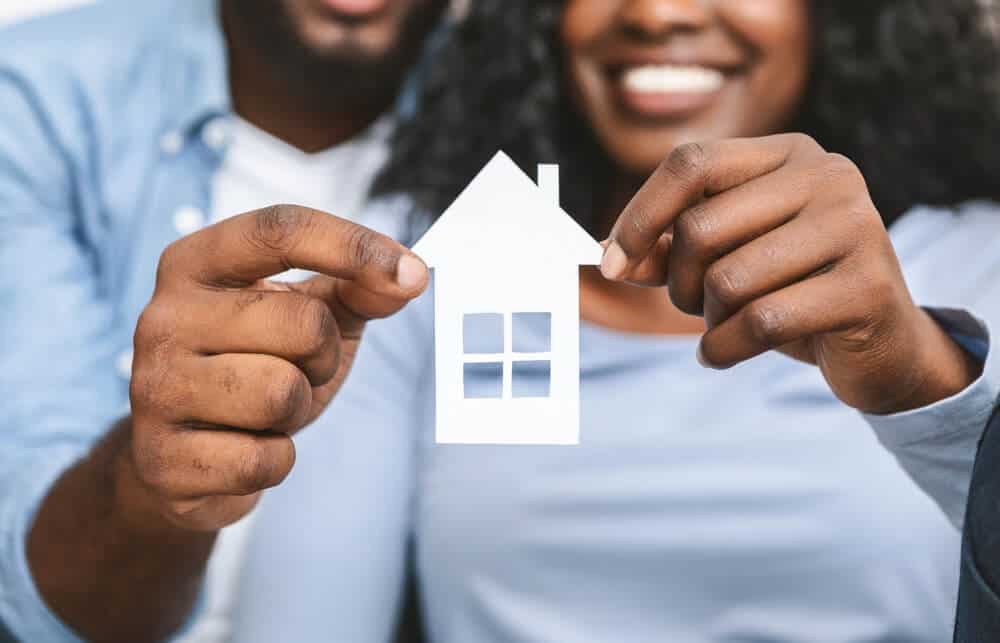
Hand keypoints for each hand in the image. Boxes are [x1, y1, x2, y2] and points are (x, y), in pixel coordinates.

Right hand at [127, 205, 427, 530]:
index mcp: (195, 263)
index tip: (413, 272)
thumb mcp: (307, 315)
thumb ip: (359, 287)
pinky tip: (246, 448)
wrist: (183, 456)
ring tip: (266, 408)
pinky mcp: (163, 460)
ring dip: (297, 407)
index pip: (280, 229)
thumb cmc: (253, 367)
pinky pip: (265, 459)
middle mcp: (163, 317)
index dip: (353, 246)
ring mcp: (155, 388)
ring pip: (282, 393)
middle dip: (323, 356)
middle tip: (296, 369)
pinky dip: (277, 459)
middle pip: (303, 324)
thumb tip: (411, 274)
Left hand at [601, 134, 979, 413]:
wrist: (882, 344)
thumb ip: (670, 249)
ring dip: (706, 320)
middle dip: (677, 283)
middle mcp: (828, 175)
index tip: (610, 265)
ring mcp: (855, 226)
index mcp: (789, 154)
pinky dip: (722, 348)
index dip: (639, 215)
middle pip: (700, 227)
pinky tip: (720, 354)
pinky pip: (759, 321)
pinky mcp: (866, 286)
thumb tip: (607, 254)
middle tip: (693, 308)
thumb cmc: (793, 291)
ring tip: (722, 328)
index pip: (691, 162)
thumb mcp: (727, 259)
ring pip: (727, 279)